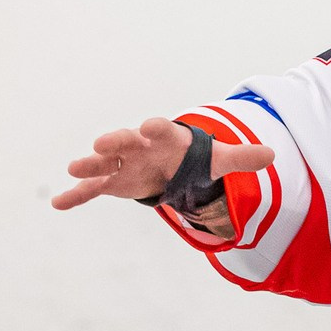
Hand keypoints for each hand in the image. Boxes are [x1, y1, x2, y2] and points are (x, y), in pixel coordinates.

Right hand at [51, 117, 276, 221]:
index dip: (156, 128)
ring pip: (102, 163)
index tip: (152, 126)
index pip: (160, 129)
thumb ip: (240, 158)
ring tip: (73, 169)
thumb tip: (272, 154)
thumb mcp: (216, 160)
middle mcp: (138, 146)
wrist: (169, 164)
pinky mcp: (112, 182)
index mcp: (164, 137)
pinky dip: (75, 196)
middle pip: (124, 140)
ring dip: (89, 165)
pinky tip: (57, 204)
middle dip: (114, 141)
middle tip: (102, 143)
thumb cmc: (191, 158)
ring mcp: (121, 163)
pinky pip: (91, 189)